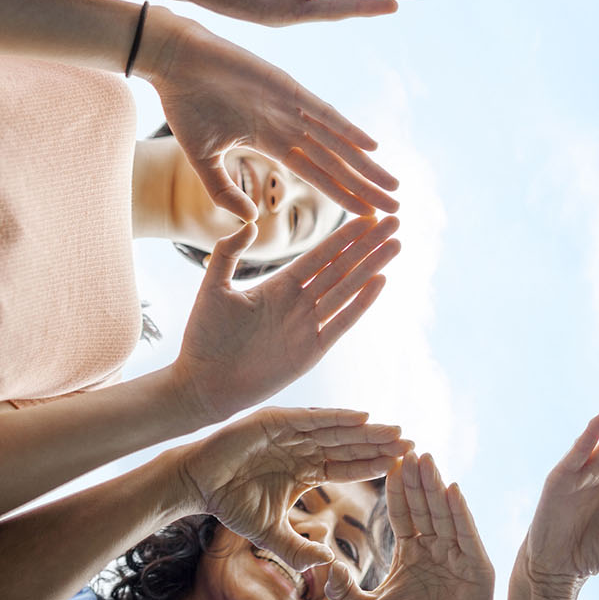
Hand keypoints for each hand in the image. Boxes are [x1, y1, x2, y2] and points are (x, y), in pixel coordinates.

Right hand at [136, 7, 398, 218]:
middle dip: (365, 186)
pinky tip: (372, 147)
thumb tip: (249, 221)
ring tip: (392, 186)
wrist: (176, 60)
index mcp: (272, 142)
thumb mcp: (202, 157)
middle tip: (395, 207)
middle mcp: (290, 126)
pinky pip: (324, 113)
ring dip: (365, 166)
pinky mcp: (288, 87)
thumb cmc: (185, 104)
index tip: (367, 214)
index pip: (318, 175)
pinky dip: (348, 130)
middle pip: (337, 164)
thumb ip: (222, 189)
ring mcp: (292, 107)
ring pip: (338, 143)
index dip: (343, 195)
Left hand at [170, 217, 399, 423]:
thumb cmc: (204, 337)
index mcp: (280, 286)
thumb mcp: (213, 288)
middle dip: (368, 244)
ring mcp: (308, 327)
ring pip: (348, 289)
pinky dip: (361, 303)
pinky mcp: (312, 351)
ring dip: (372, 266)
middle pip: (342, 268)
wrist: (202, 384)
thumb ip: (228, 254)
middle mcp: (299, 303)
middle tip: (395, 221)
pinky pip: (341, 323)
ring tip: (396, 244)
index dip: (344, 236)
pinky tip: (380, 281)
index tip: (366, 216)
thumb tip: (251, 224)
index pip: (320, 255)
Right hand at [175, 406, 410, 573]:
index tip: (404, 467)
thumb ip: (295, 549)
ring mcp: (291, 432)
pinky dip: (338, 417)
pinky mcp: (276, 420)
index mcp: (306, 470)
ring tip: (397, 430)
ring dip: (368, 430)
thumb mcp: (268, 532)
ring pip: (337, 431)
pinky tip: (364, 417)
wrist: (195, 483)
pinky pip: (313, 418)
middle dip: (380, 445)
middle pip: (350, 445)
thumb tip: (323, 568)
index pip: (349, 467)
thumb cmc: (230, 503)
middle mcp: (304, 447)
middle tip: (414, 444)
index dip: (375, 466)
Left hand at [327, 452, 494, 599]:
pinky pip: (466, 534)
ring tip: (427, 459)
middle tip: (407, 447)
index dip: (395, 489)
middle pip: (424, 506)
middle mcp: (437, 547)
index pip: (402, 513)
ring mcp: (458, 554)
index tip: (386, 461)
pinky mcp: (477, 567)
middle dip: (416, 478)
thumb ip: (345, 591)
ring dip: (435, 486)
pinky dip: (460, 512)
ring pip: (444, 514)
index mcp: (412, 551)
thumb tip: (324, 567)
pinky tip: (452, 489)